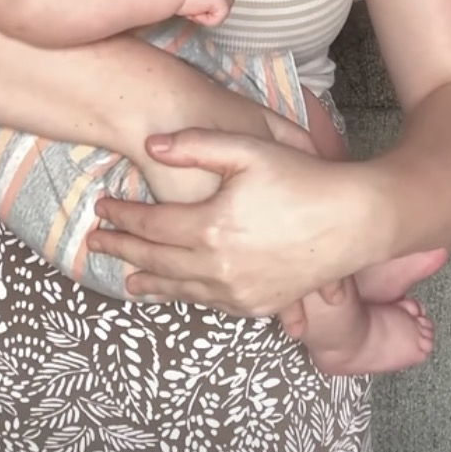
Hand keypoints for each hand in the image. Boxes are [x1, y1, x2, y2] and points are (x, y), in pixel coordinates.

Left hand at [86, 129, 379, 315]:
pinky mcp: (258, 305)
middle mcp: (219, 266)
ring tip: (127, 282)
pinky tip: (177, 292)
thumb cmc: (301, 177)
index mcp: (212, 226)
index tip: (101, 209)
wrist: (352, 221)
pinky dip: (186, 297)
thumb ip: (197, 146)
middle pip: (156, 262)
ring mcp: (239, 292)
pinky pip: (210, 304)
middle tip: (97, 244)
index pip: (152, 224)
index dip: (123, 216)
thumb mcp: (248, 149)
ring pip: (180, 290)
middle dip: (123, 252)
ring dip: (149, 284)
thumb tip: (151, 146)